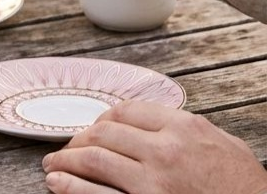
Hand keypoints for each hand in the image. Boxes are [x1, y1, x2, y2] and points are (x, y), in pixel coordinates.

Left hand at [42, 100, 266, 193]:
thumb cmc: (245, 188)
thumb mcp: (223, 144)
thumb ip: (187, 129)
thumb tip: (155, 121)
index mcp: (181, 128)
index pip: (125, 111)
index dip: (102, 119)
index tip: (93, 128)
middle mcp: (163, 151)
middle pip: (104, 134)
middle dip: (78, 139)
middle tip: (64, 148)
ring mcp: (153, 184)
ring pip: (94, 161)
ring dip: (66, 161)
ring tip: (52, 165)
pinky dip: (72, 188)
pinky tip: (58, 184)